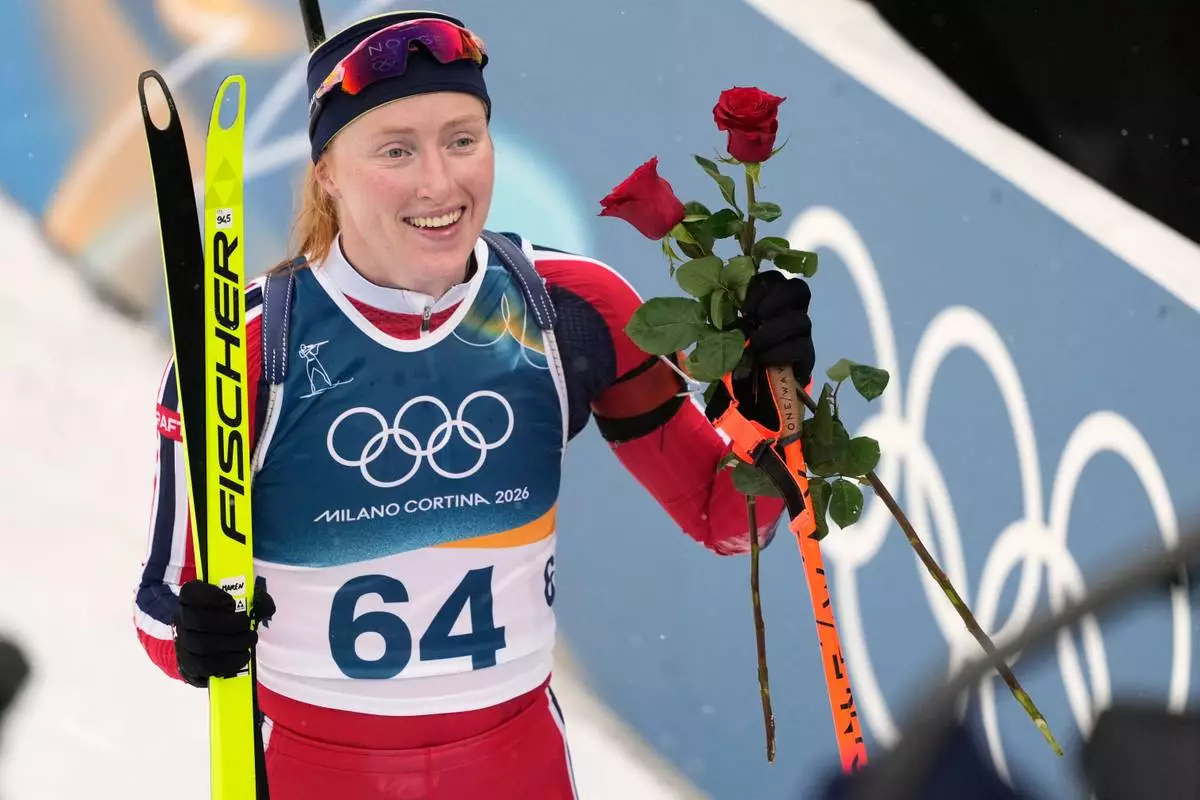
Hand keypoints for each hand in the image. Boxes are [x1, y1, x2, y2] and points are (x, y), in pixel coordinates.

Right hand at [173, 578, 274, 687]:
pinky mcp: (188, 666)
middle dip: (230, 624)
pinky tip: (242, 657)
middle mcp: (180, 620)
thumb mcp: (236, 599)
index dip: (212, 597)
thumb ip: (253, 598)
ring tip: (249, 641)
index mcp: (189, 599)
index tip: (231, 603)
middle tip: (247, 626)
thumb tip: (268, 609)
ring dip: (233, 644)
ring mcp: (181, 644)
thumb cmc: (223, 616)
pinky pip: (206, 667)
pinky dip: (229, 663)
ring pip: (203, 646)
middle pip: (200, 621)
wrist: (201, 642)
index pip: (191, 593)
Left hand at [706, 269, 814, 430]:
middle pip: (800, 289)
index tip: (743, 306)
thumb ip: (727, 317)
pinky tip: (763, 359)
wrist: (754, 393)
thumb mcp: (728, 334)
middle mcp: (792, 313)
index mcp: (772, 302)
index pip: (776, 279)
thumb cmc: (740, 356)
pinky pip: (801, 347)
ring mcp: (802, 334)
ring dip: (772, 331)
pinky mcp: (806, 357)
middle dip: (777, 299)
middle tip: (756, 317)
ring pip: (801, 320)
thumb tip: (716, 304)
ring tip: (755, 345)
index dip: (761, 286)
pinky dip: (779, 352)